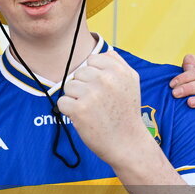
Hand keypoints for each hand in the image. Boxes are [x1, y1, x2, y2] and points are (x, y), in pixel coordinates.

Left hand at [57, 50, 149, 166]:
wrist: (127, 142)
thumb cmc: (126, 113)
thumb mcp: (132, 82)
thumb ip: (118, 64)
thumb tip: (105, 51)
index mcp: (118, 70)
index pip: (91, 59)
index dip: (93, 75)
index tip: (102, 89)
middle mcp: (105, 79)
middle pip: (78, 73)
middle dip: (83, 87)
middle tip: (98, 103)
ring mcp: (91, 94)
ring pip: (68, 86)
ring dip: (75, 99)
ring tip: (91, 110)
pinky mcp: (79, 110)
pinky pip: (62, 102)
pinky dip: (69, 111)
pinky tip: (84, 118)